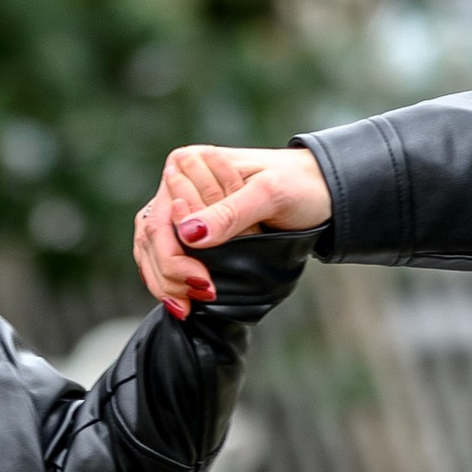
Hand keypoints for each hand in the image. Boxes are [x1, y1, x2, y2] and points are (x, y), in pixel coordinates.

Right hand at [134, 144, 331, 313]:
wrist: (320, 191)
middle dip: (169, 276)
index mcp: (188, 163)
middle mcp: (176, 183)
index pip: (161, 220)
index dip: (174, 258)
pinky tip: (183, 301)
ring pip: (151, 251)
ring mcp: (180, 208)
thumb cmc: (299, 185)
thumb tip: (188, 233)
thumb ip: (230, 212)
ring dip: (165, 284)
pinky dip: (168, 282)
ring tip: (188, 307)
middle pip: (152, 238)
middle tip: (197, 301)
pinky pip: (164, 258)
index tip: (203, 284)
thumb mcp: (270, 194)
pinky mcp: (190, 229)